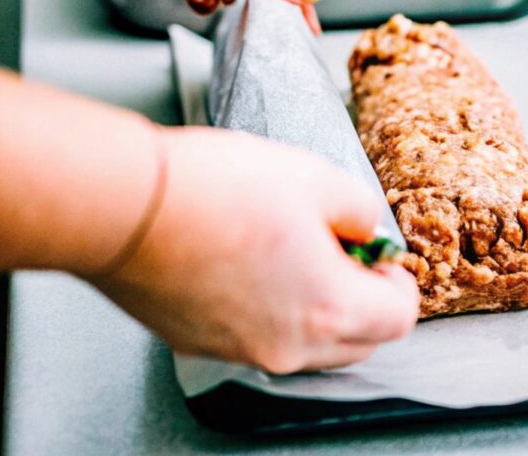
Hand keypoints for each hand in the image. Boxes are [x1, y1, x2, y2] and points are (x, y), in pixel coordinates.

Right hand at [87, 127, 418, 372]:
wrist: (128, 206)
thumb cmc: (219, 190)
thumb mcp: (317, 177)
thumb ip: (361, 209)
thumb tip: (367, 228)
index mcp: (329, 308)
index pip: (399, 319)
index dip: (399, 282)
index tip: (381, 255)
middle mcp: (288, 345)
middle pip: (359, 342)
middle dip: (365, 301)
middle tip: (345, 252)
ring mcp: (241, 350)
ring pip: (309, 347)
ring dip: (319, 308)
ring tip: (295, 251)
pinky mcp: (202, 343)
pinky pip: (259, 339)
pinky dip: (272, 311)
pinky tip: (253, 264)